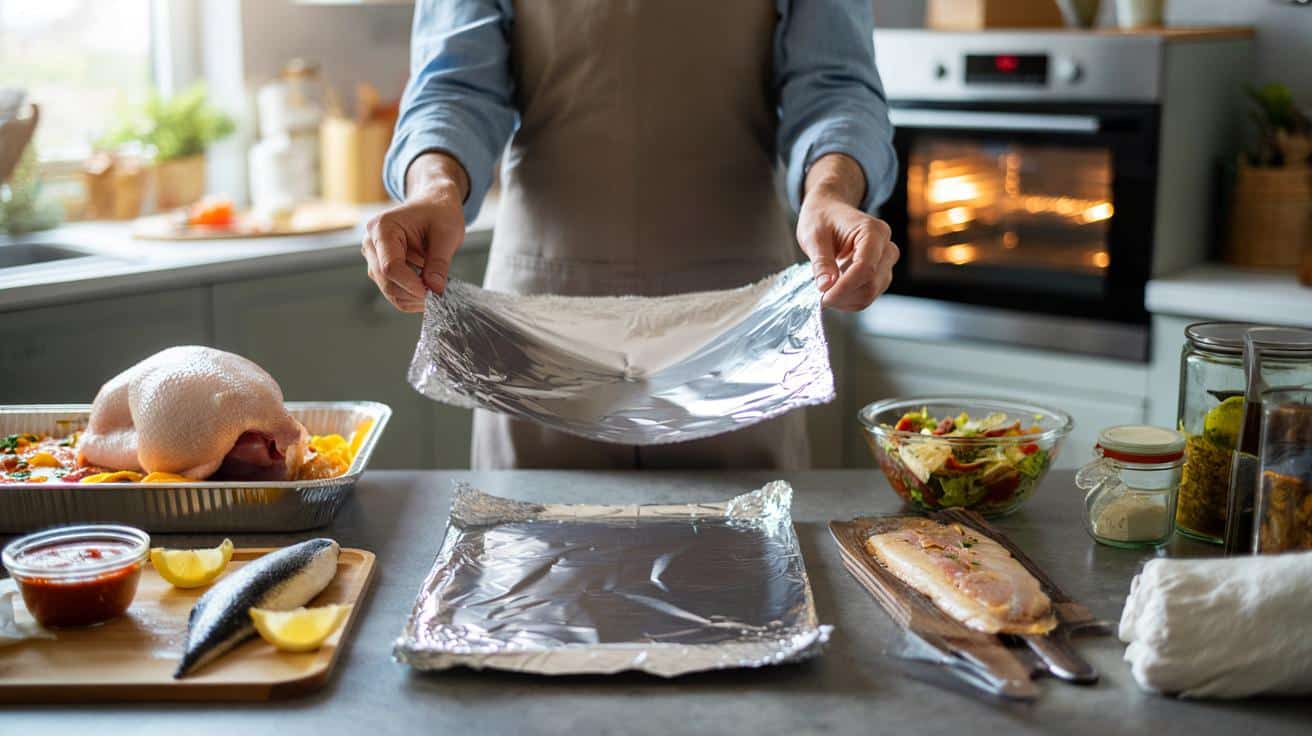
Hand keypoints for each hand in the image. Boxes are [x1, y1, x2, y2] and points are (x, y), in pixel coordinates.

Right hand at [361, 152, 468, 312]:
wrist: (434, 204)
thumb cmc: (439, 213)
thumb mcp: (447, 234)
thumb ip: (439, 262)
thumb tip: (435, 289)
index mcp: (382, 228)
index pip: (390, 266)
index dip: (411, 284)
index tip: (432, 292)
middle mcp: (371, 243)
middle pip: (386, 281)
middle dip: (412, 293)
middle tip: (437, 295)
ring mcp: (373, 257)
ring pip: (388, 289)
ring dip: (412, 297)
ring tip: (435, 291)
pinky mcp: (380, 267)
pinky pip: (392, 289)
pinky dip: (410, 296)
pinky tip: (427, 290)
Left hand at [796, 154, 898, 311]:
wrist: (829, 211)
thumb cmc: (822, 218)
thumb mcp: (813, 236)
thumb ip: (821, 261)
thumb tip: (826, 286)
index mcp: (873, 231)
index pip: (865, 267)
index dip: (844, 287)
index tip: (823, 296)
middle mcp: (886, 247)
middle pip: (871, 284)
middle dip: (844, 295)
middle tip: (819, 295)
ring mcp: (885, 263)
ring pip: (871, 293)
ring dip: (846, 299)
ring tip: (825, 290)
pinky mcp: (879, 275)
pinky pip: (868, 296)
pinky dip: (849, 300)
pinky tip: (834, 291)